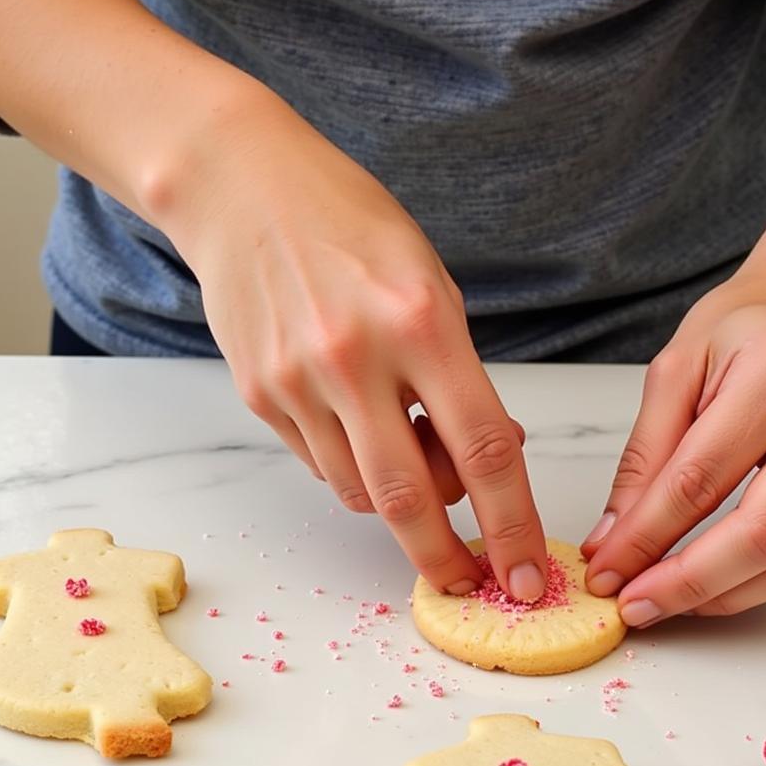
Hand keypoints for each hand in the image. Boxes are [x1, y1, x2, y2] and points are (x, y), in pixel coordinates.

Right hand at [158, 90, 546, 598]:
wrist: (241, 189)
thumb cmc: (353, 228)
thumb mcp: (432, 285)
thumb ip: (460, 377)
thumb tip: (482, 459)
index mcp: (421, 321)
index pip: (484, 449)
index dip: (513, 523)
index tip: (524, 574)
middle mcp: (355, 358)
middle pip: (411, 498)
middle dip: (446, 556)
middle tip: (467, 577)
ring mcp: (298, 381)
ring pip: (361, 492)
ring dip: (400, 499)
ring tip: (410, 447)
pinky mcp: (258, 396)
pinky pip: (320, 465)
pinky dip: (354, 467)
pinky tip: (360, 425)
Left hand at [580, 257, 765, 622]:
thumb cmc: (743, 328)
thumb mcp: (673, 371)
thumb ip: (643, 459)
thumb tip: (613, 540)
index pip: (700, 481)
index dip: (645, 538)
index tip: (607, 572)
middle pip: (760, 534)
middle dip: (687, 584)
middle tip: (636, 606)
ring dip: (725, 596)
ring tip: (670, 601)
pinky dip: (765, 584)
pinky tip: (719, 586)